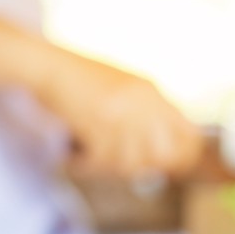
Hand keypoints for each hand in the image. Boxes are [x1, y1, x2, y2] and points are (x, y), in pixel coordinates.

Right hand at [37, 51, 203, 179]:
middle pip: (162, 155)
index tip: (161, 167)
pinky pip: (101, 161)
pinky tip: (73, 158)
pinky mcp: (98, 123)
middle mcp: (143, 102)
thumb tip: (158, 156)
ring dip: (106, 168)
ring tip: (87, 159)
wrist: (46, 65)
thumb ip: (143, 114)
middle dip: (141, 168)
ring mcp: (122, 113)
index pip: (189, 133)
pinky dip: (85, 166)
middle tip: (116, 165)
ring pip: (129, 163)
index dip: (180, 156)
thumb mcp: (122, 87)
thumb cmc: (77, 78)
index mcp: (152, 91)